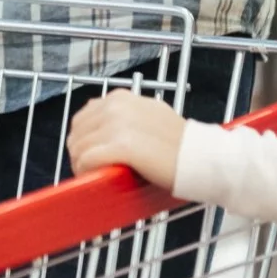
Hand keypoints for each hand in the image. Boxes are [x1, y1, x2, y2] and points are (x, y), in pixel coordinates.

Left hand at [67, 90, 187, 188]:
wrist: (199, 157)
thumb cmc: (179, 144)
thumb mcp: (149, 115)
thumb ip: (126, 116)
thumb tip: (103, 131)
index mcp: (121, 98)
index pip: (83, 117)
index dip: (83, 139)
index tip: (90, 155)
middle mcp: (116, 106)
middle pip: (76, 133)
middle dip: (79, 153)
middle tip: (91, 171)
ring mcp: (118, 125)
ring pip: (79, 147)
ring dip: (81, 165)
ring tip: (95, 177)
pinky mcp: (122, 146)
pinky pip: (87, 160)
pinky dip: (87, 172)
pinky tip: (97, 179)